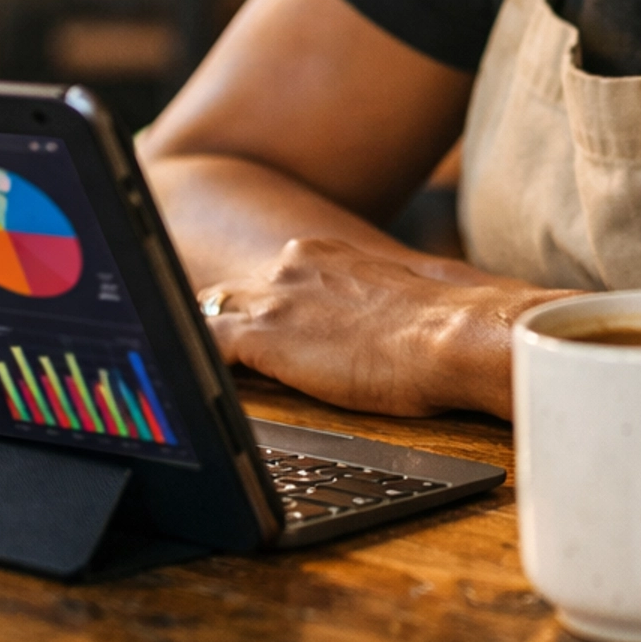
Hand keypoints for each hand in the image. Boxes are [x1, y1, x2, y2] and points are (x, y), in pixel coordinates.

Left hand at [200, 236, 547, 419]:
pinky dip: (194, 366)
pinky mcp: (262, 336)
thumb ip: (366, 307)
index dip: (249, 309)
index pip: (265, 281)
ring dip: (200, 343)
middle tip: (198, 352)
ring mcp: (272, 298)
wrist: (454, 336)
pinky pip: (203, 346)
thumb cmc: (444, 330)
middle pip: (227, 294)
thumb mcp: (394, 303)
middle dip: (214, 322)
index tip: (241, 328)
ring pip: (206, 315)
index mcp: (321, 253)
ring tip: (186, 371)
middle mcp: (290, 264)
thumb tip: (379, 329)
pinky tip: (190, 388)